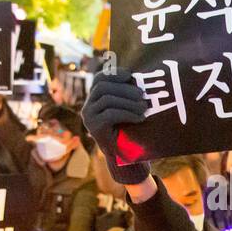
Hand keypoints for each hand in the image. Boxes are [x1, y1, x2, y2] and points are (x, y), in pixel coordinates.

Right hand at [80, 69, 150, 185]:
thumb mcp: (127, 108)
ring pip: (107, 100)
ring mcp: (88, 117)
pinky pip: (110, 114)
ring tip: (144, 108)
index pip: (99, 79)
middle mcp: (87, 107)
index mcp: (94, 99)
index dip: (113, 74)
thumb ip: (128, 94)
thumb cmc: (129, 129)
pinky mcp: (94, 127)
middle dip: (125, 89)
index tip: (130, 75)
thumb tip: (139, 79)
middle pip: (103, 87)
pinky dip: (128, 114)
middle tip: (142, 95)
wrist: (124, 156)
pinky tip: (139, 118)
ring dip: (129, 102)